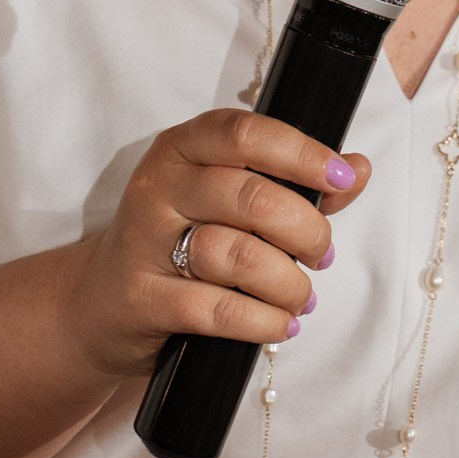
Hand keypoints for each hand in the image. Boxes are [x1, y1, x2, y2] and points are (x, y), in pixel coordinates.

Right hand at [66, 109, 370, 381]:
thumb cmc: (179, 243)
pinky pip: (215, 309)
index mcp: (182, 149)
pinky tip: (279, 325)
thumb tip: (357, 169)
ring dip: (287, 283)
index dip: (300, 152)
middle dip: (305, 230)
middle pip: (249, 197)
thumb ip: (294, 184)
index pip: (244, 132)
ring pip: (235, 255)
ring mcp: (144, 243)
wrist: (101, 304)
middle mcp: (158, 187)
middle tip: (322, 255)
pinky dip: (261, 321)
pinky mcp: (141, 298)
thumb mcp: (228, 203)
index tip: (339, 177)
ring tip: (301, 298)